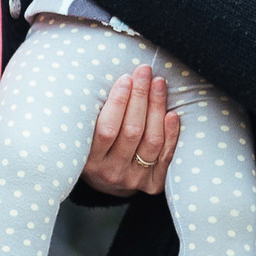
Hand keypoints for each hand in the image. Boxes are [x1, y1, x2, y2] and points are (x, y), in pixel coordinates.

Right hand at [79, 67, 180, 197]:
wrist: (107, 179)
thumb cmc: (93, 145)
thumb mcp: (82, 134)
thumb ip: (91, 113)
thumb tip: (111, 76)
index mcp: (89, 160)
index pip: (106, 129)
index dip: (118, 102)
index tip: (126, 77)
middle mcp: (111, 172)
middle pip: (132, 132)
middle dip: (140, 97)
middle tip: (145, 72)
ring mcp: (133, 179)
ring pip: (151, 141)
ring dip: (157, 108)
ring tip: (158, 83)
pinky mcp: (152, 184)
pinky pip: (166, 156)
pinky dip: (171, 134)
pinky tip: (172, 114)